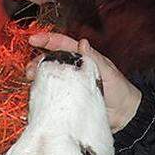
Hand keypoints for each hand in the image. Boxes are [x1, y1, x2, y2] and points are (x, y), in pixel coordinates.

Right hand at [28, 32, 142, 131]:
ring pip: (49, 76)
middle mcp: (73, 69)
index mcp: (82, 57)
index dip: (47, 39)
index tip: (32, 39)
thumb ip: (94, 58)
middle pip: (50, 60)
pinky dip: (42, 92)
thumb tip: (82, 42)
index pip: (62, 44)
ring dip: (37, 76)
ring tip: (30, 81)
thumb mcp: (108, 72)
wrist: (124, 115)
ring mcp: (69, 84)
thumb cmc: (119, 89)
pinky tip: (36, 95)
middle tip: (29, 70)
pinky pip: (52, 93)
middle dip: (37, 61)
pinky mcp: (68, 98)